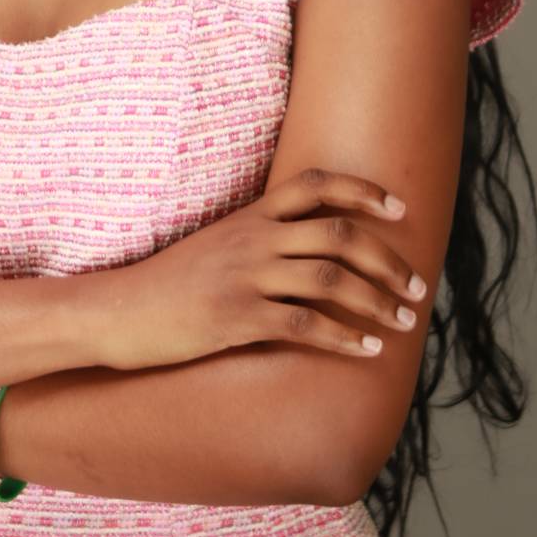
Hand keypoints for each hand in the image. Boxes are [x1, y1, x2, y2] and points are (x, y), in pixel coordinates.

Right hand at [96, 167, 428, 370]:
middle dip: (387, 258)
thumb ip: (261, 238)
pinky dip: (343, 338)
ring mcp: (246, 278)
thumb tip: (310, 247)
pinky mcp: (237, 318)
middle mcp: (255, 239)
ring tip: (403, 320)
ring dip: (377, 300)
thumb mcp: (219, 245)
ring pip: (331, 280)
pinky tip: (366, 351)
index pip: (316, 185)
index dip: (363, 191)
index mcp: (251, 216)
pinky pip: (304, 325)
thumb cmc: (173, 282)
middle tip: (416, 283)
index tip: (398, 207)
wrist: (120, 310)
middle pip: (339, 233)